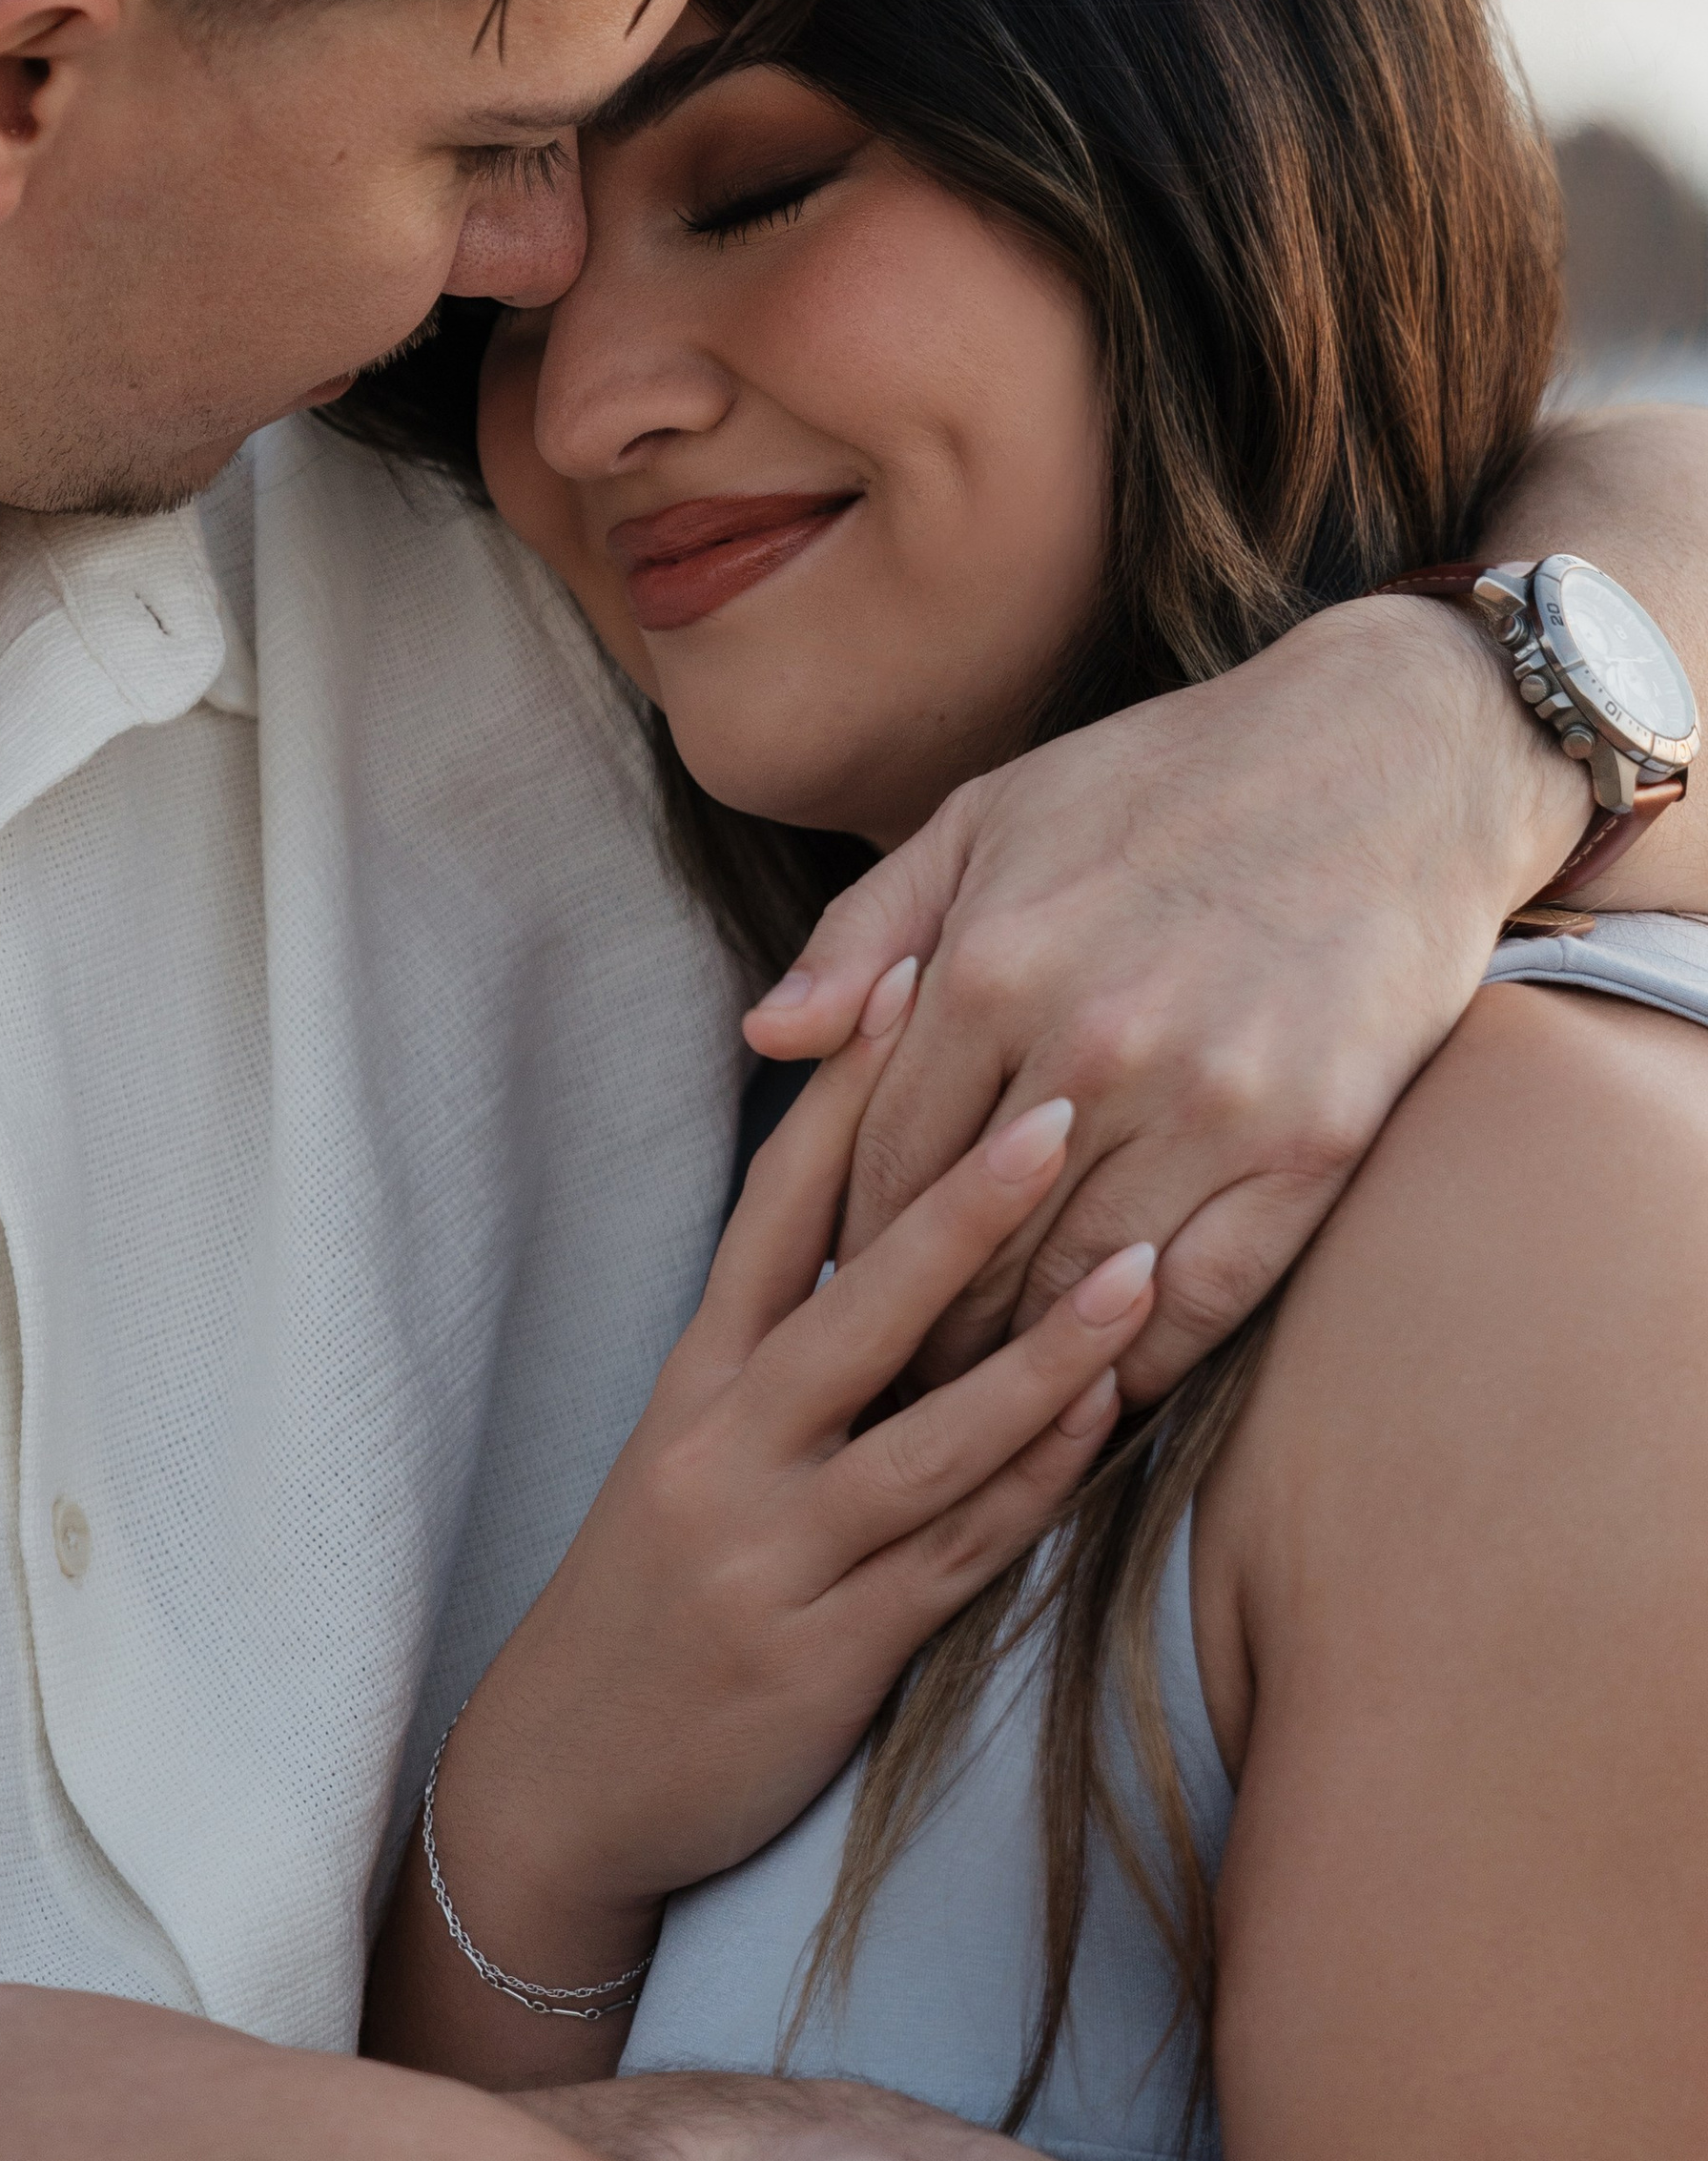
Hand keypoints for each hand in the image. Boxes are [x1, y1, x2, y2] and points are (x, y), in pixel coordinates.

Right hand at [421, 1004, 1155, 2004]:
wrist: (564, 1783)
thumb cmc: (651, 1599)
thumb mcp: (686, 1457)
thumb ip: (776, 1351)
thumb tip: (889, 1230)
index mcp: (693, 1386)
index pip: (770, 1214)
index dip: (838, 1098)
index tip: (908, 983)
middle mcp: (727, 1454)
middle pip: (852, 1308)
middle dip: (957, 1206)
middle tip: (1058, 1107)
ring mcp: (777, 1556)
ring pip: (924, 1437)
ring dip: (1040, 1352)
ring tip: (1139, 1270)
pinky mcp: (829, 1656)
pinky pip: (952, 1556)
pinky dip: (1032, 1487)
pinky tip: (1104, 1424)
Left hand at [748, 597, 1584, 1400]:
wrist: (1392, 757)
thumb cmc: (1166, 781)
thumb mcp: (986, 815)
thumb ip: (864, 934)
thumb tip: (767, 1038)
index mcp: (992, 968)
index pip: (881, 1164)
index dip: (851, 1249)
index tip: (839, 1298)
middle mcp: (1091, 1046)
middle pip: (968, 1246)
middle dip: (919, 1328)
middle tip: (889, 1384)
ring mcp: (1208, 1102)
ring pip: (1073, 1290)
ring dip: (1016, 1365)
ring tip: (976, 1403)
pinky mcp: (1310, 1144)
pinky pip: (1204, 1297)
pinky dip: (1144, 1361)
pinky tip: (1107, 1390)